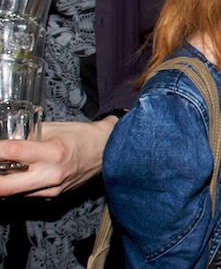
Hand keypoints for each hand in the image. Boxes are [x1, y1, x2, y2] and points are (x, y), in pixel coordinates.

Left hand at [0, 117, 115, 197]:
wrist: (107, 152)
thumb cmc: (81, 136)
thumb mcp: (53, 128)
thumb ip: (27, 135)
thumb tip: (4, 140)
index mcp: (53, 152)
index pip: (12, 152)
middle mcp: (51, 175)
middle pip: (5, 187)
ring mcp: (52, 189)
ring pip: (12, 193)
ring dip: (4, 182)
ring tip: (7, 168)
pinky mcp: (53, 196)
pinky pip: (26, 194)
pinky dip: (17, 185)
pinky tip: (19, 174)